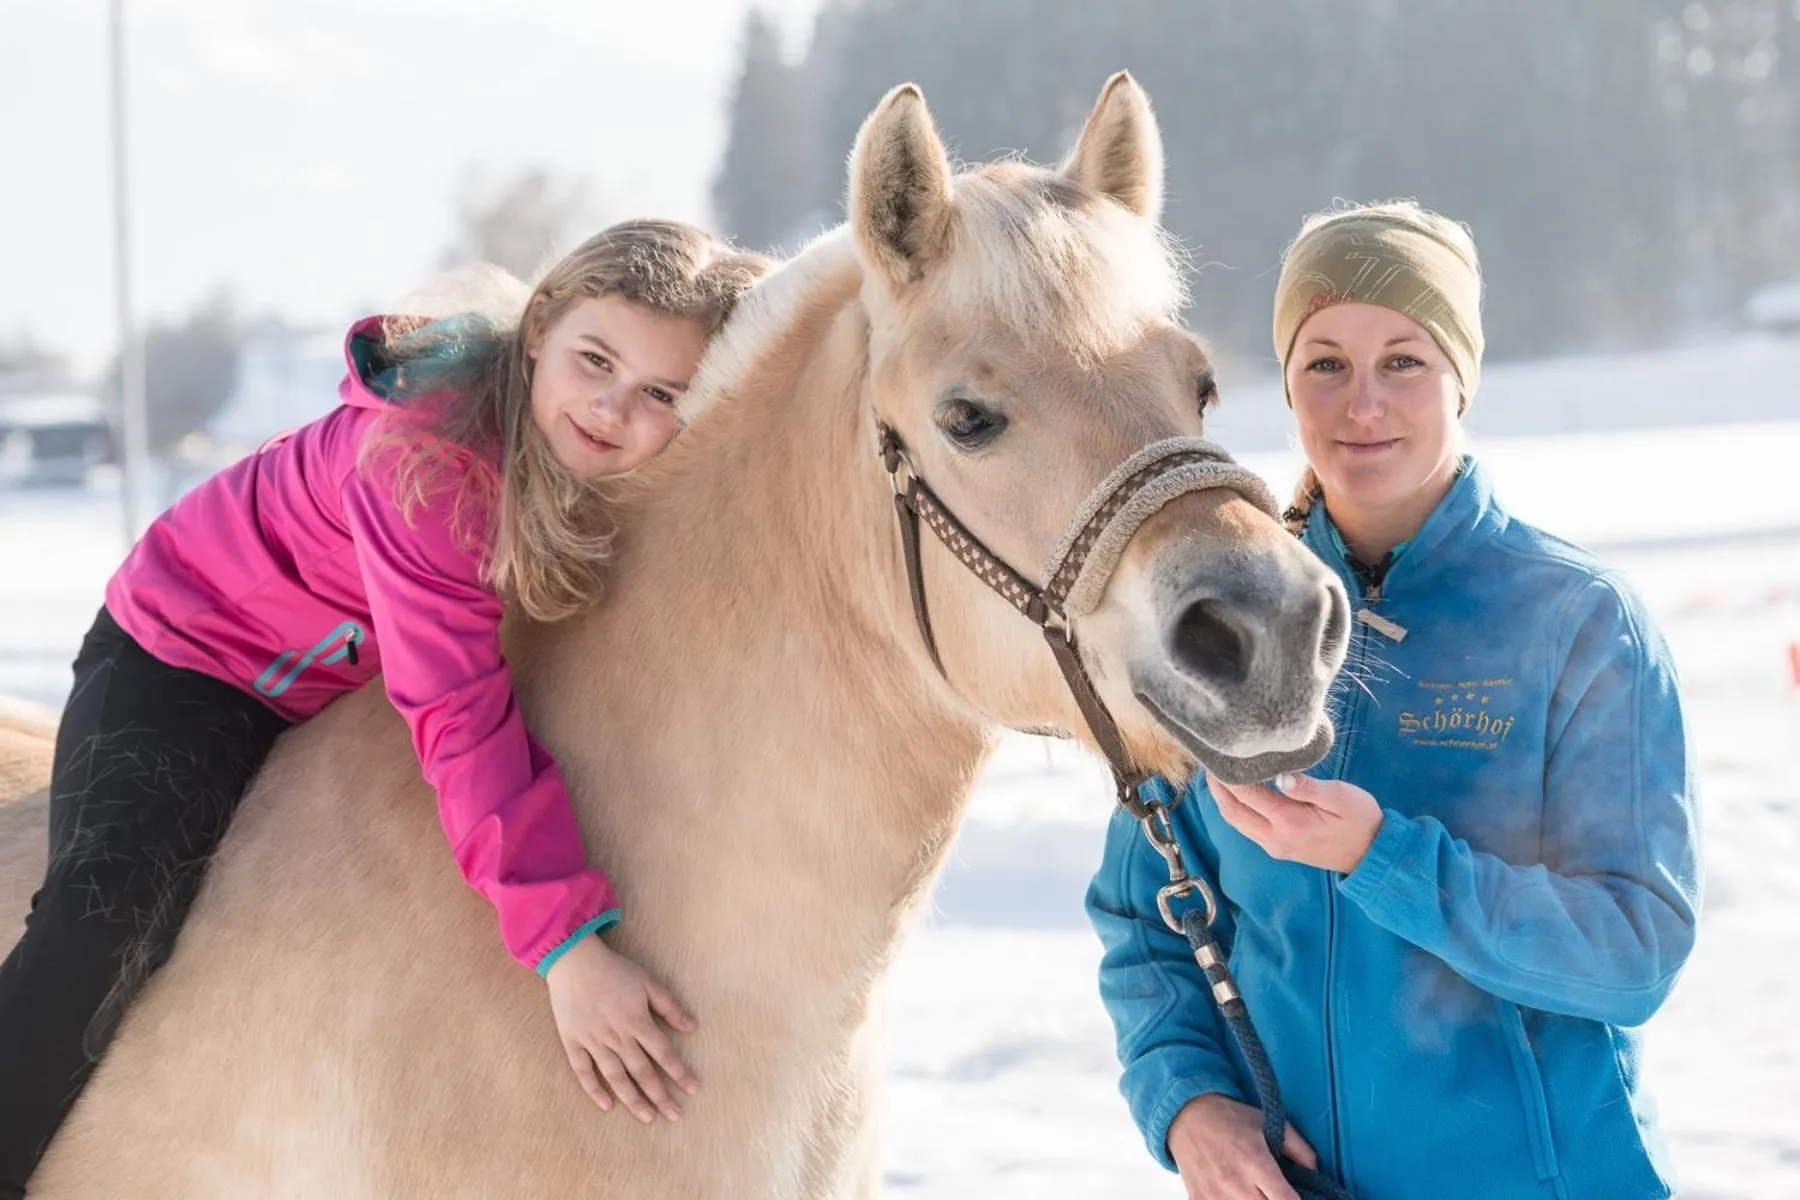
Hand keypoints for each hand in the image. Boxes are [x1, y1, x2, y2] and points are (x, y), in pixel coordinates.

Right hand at [544, 934, 698, 1121]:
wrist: (574, 960)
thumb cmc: (614, 970)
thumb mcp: (647, 982)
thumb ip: (669, 1006)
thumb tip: (691, 1027)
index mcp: (637, 1021)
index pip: (663, 1054)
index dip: (679, 1073)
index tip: (693, 1090)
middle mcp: (617, 1036)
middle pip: (642, 1072)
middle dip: (660, 1095)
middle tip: (674, 1115)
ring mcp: (593, 1041)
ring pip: (616, 1077)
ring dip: (633, 1099)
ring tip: (647, 1117)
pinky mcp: (573, 1042)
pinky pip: (584, 1071)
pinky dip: (594, 1090)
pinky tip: (608, 1106)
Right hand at [1168, 1093, 1317, 1199]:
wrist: (1187, 1117)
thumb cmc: (1231, 1119)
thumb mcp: (1271, 1124)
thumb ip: (1301, 1150)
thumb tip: (1316, 1176)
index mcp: (1256, 1163)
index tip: (1299, 1197)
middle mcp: (1235, 1184)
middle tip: (1275, 1193)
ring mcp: (1214, 1197)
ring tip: (1256, 1192)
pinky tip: (1237, 1194)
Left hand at [1210, 772, 1382, 873]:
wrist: (1372, 854)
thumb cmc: (1361, 821)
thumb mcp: (1341, 798)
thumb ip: (1309, 787)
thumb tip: (1281, 776)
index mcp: (1289, 823)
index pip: (1247, 796)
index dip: (1229, 777)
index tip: (1218, 757)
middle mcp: (1275, 838)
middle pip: (1233, 813)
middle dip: (1218, 789)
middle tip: (1209, 764)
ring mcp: (1275, 846)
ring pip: (1237, 822)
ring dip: (1224, 800)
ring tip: (1218, 775)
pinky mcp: (1279, 847)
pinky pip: (1248, 827)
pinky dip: (1237, 808)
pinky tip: (1238, 792)